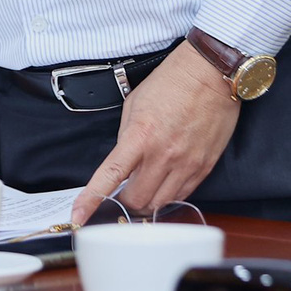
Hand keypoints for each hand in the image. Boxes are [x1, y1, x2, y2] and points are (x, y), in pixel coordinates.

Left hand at [70, 43, 238, 224]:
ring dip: (147, 201)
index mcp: (140, 135)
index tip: (79, 216)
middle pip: (137, 200)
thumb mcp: (135, 104)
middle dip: (124, 201)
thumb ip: (126, 136)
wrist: (211, 74)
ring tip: (144, 187)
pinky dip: (169, 195)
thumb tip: (124, 163)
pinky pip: (182, 195)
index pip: (110, 175)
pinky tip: (165, 181)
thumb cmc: (172, 81)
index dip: (91, 199)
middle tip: (122, 192)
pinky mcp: (204, 167)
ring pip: (159, 204)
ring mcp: (186, 164)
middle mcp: (163, 154)